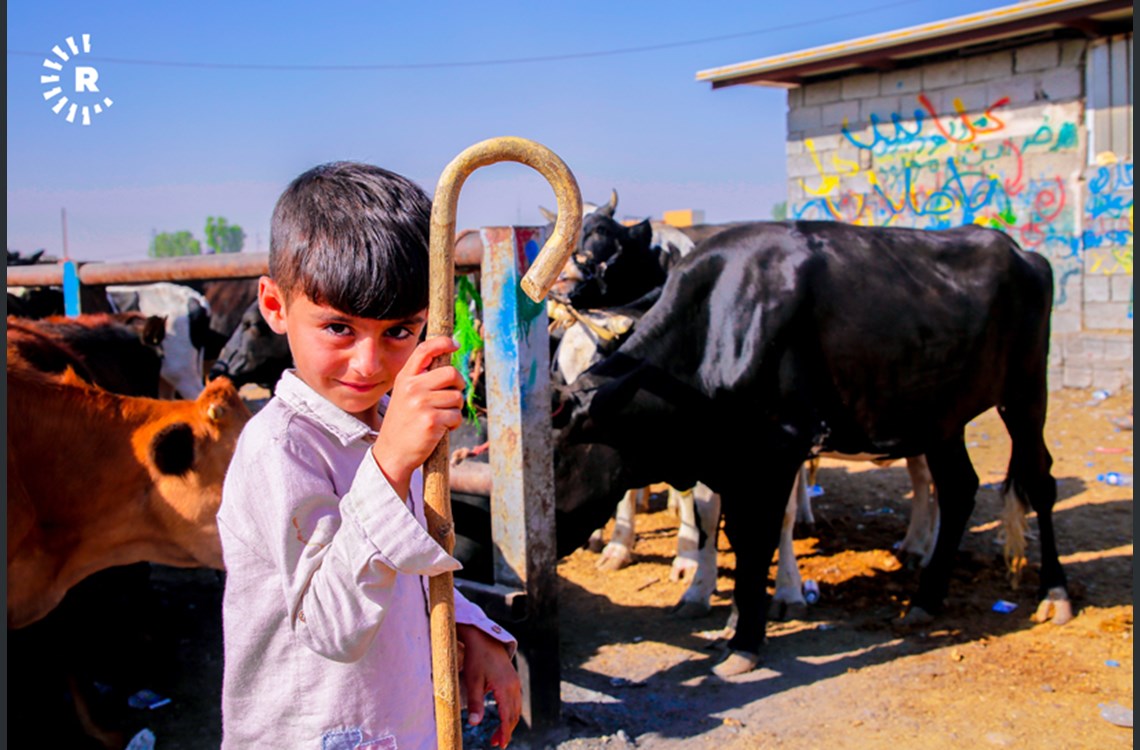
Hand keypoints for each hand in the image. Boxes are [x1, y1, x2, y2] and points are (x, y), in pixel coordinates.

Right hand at [372, 336, 464, 497]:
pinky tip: (440, 429)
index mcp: (405, 378)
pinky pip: (457, 415)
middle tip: (452, 397)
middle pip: (451, 373)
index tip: (455, 344)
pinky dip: (454, 424)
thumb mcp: (405, 395)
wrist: (392, 453)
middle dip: (458, 385)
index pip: (424, 351)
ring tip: (440, 418)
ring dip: (455, 409)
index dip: (442, 343)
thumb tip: (450, 368)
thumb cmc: (404, 424)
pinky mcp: (431, 420)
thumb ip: (421, 380)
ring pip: (457, 397)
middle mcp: (412, 387)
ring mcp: (421, 403)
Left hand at [456, 624, 521, 747]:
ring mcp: (515, 682)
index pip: (507, 716)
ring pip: (516, 708)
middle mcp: (514, 685)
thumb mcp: (472, 681)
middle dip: (506, 730)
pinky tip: (502, 717)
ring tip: (498, 735)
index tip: (500, 745)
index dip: (505, 732)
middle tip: (496, 743)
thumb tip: (474, 724)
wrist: (483, 637)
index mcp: (505, 687)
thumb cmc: (476, 658)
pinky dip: (510, 712)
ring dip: (508, 722)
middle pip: (514, 714)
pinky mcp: (513, 679)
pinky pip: (515, 700)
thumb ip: (474, 703)